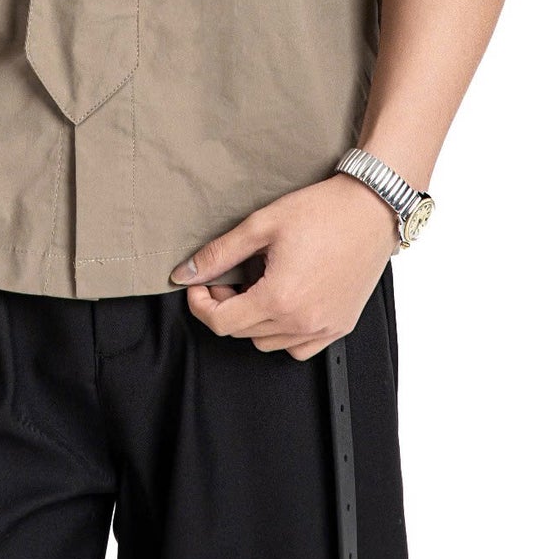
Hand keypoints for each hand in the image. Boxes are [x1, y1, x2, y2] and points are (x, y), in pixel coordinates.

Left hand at [168, 175, 397, 357]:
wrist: (371, 209)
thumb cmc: (322, 212)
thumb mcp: (262, 224)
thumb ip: (219, 253)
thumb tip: (186, 273)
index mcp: (279, 298)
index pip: (221, 323)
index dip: (200, 304)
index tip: (200, 285)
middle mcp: (302, 322)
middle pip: (241, 332)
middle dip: (226, 305)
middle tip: (231, 275)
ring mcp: (324, 328)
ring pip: (268, 343)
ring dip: (253, 320)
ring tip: (260, 284)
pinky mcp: (340, 327)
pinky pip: (298, 348)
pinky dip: (283, 333)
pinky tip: (284, 302)